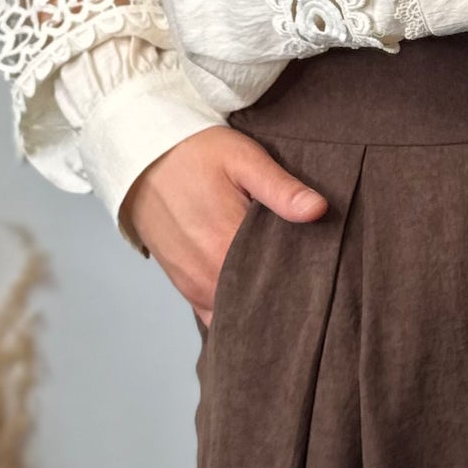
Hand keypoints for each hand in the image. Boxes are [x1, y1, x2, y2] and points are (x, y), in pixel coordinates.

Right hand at [123, 124, 327, 326]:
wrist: (143, 156)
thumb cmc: (196, 153)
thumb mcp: (243, 159)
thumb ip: (281, 188)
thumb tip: (319, 209)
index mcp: (228, 246)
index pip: (280, 283)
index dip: (306, 281)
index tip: (323, 273)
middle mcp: (209, 275)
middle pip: (259, 302)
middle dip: (285, 297)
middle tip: (311, 282)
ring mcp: (194, 285)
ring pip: (237, 313)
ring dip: (259, 304)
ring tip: (285, 288)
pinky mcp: (184, 286)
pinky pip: (215, 314)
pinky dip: (235, 310)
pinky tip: (253, 297)